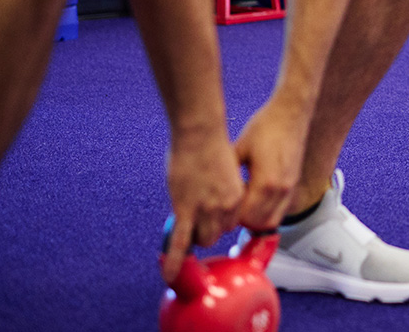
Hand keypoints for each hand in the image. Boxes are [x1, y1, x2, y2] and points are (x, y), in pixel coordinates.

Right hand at [161, 127, 243, 282]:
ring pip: (202, 238)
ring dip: (193, 233)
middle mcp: (226, 207)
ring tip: (186, 216)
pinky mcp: (186, 210)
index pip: (230, 222)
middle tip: (196, 211)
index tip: (210, 209)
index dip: (218, 216)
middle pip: (217, 233)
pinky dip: (175, 260)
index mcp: (238, 196)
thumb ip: (219, 191)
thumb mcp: (224, 172)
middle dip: (206, 227)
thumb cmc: (209, 146)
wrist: (200, 132)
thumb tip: (210, 201)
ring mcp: (207, 209)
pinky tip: (170, 276)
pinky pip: (182, 242)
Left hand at [233, 95, 308, 231]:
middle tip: (232, 209)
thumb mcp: (239, 148)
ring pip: (273, 221)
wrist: (291, 114)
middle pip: (260, 224)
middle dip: (244, 221)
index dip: (232, 216)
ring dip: (257, 219)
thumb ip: (229, 173)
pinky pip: (281, 210)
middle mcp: (281, 189)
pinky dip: (268, 211)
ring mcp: (290, 188)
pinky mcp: (293, 184)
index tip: (223, 206)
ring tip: (244, 205)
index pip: (246, 217)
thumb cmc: (266, 127)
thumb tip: (213, 189)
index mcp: (266, 182)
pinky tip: (256, 198)